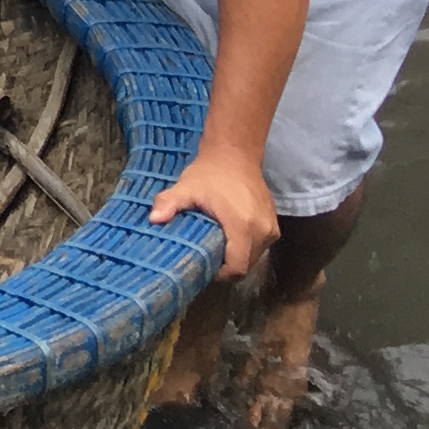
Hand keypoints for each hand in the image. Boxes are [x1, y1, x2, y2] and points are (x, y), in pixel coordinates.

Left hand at [149, 143, 277, 278]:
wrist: (235, 154)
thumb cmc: (209, 173)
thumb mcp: (186, 187)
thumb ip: (169, 203)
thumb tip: (154, 220)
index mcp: (243, 226)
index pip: (237, 268)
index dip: (220, 275)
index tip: (203, 269)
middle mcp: (263, 231)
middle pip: (245, 266)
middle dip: (226, 267)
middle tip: (205, 258)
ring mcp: (271, 229)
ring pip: (254, 258)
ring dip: (236, 257)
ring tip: (216, 248)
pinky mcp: (274, 226)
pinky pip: (259, 247)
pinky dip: (245, 248)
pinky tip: (228, 239)